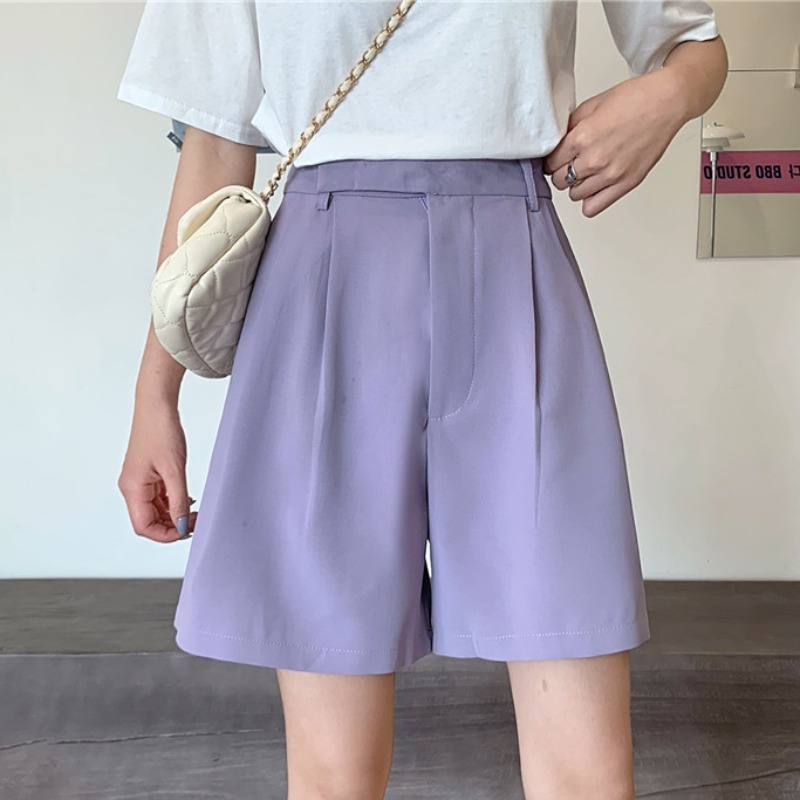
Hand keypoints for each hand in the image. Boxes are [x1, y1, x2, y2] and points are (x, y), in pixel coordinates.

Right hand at [117, 398, 196, 542]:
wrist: (157, 406)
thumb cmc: (161, 430)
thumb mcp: (175, 469)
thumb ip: (179, 500)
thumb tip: (182, 525)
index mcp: (132, 488)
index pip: (144, 526)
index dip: (165, 534)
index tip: (187, 532)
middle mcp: (132, 487)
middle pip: (149, 521)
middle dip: (172, 525)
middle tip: (196, 521)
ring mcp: (139, 481)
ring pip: (155, 510)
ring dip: (174, 514)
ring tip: (195, 512)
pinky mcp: (147, 475)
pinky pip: (159, 497)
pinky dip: (173, 502)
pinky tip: (188, 499)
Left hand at [543, 69, 687, 217]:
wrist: (667, 102)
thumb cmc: (635, 99)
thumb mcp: (592, 105)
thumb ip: (571, 127)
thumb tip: (557, 142)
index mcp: (582, 137)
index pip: (550, 163)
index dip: (551, 159)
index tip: (557, 157)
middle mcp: (595, 159)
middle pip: (559, 181)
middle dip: (561, 172)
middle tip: (571, 163)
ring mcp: (610, 174)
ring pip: (574, 195)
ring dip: (576, 185)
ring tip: (586, 172)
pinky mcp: (626, 183)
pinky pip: (593, 207)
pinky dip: (589, 200)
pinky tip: (594, 187)